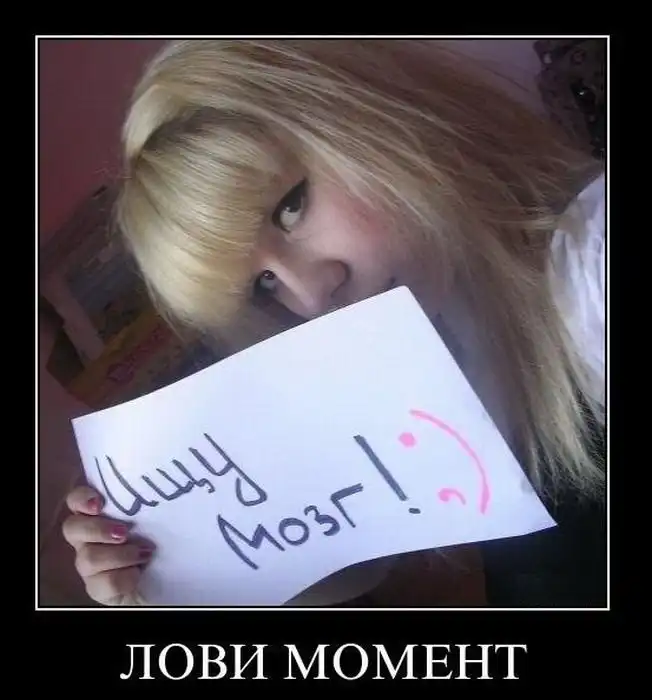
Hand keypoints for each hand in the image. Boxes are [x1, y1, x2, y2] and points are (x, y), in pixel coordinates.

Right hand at [62, 485, 153, 604]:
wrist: (164, 579)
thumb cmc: (159, 540)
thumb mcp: (155, 518)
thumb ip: (144, 503)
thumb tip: (160, 483)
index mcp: (97, 517)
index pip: (76, 500)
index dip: (81, 498)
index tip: (99, 503)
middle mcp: (87, 539)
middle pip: (72, 528)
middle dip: (97, 529)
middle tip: (124, 531)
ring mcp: (89, 566)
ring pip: (88, 558)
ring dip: (120, 554)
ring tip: (145, 553)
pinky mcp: (97, 589)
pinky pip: (102, 583)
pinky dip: (124, 577)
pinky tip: (139, 573)